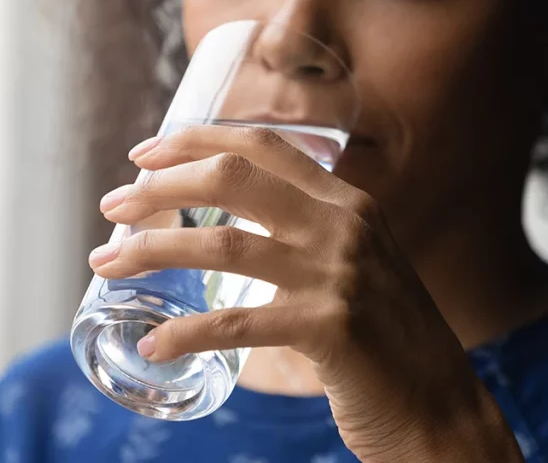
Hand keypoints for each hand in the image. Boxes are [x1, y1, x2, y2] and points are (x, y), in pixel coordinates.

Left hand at [89, 126, 522, 461]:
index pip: (262, 145)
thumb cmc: (386, 340)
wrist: (440, 407)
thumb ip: (308, 234)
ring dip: (152, 251)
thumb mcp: (359, 264)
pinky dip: (185, 333)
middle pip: (232, 180)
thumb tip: (225, 228)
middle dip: (161, 188)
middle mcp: (345, 226)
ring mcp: (339, 274)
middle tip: (113, 206)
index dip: (196, 140)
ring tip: (106, 263)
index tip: (145, 154)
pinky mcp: (331, 328)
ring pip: (223, 246)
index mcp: (349, 202)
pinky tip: (153, 345)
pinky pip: (236, 324)